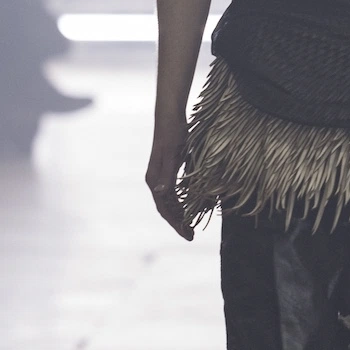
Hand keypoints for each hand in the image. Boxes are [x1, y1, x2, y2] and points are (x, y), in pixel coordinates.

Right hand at [145, 122, 193, 240]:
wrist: (171, 115)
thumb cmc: (173, 132)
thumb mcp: (173, 153)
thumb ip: (167, 174)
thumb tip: (160, 192)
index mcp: (154, 179)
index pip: (164, 209)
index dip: (176, 223)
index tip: (188, 234)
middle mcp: (155, 180)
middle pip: (166, 208)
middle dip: (178, 223)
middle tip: (191, 235)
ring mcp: (161, 175)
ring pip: (171, 201)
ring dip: (181, 213)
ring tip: (192, 224)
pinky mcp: (169, 169)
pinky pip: (175, 191)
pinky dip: (184, 200)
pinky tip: (195, 204)